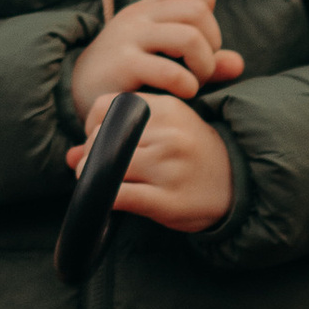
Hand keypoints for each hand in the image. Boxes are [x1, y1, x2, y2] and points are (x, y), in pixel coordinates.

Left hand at [67, 92, 234, 233]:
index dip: (91, 124)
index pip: (107, 106)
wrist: (239, 184)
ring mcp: (168, 168)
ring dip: (93, 177)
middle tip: (97, 166)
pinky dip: (103, 199)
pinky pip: (119, 196)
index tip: (98, 139)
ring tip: (99, 183)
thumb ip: (122, 135)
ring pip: (106, 165)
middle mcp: (169, 135)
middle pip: (102, 137)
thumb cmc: (195, 155)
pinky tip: (105, 201)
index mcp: (169, 108)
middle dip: (91, 153)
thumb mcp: (168, 131)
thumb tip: (69, 157)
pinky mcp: (167, 200)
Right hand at [69, 0, 244, 125]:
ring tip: (193, 83)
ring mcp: (130, 38)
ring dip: (204, 65)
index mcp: (149, 9)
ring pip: (189, 37)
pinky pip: (169, 71)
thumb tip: (237, 63)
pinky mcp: (123, 65)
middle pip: (198, 10)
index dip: (205, 1)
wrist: (76, 94)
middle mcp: (139, 16)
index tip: (200, 33)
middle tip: (201, 68)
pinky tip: (181, 94)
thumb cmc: (125, 77)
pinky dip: (187, 85)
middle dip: (212, 43)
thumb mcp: (163, 60)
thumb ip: (200, 57)